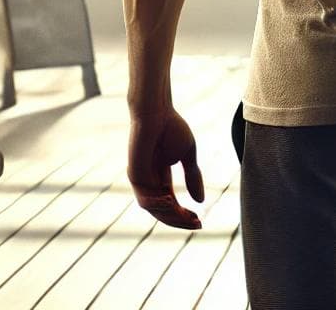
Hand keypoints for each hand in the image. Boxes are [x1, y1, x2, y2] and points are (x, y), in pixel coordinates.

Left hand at [127, 107, 204, 228]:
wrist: (156, 111)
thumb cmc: (171, 127)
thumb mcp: (188, 155)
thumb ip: (193, 176)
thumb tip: (200, 201)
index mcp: (161, 176)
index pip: (171, 204)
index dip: (185, 215)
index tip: (200, 221)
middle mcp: (149, 181)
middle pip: (163, 211)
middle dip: (180, 220)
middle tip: (197, 224)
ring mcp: (141, 180)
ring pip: (154, 210)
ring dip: (171, 216)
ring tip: (187, 216)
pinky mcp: (134, 175)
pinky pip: (144, 200)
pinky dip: (158, 206)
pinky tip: (172, 202)